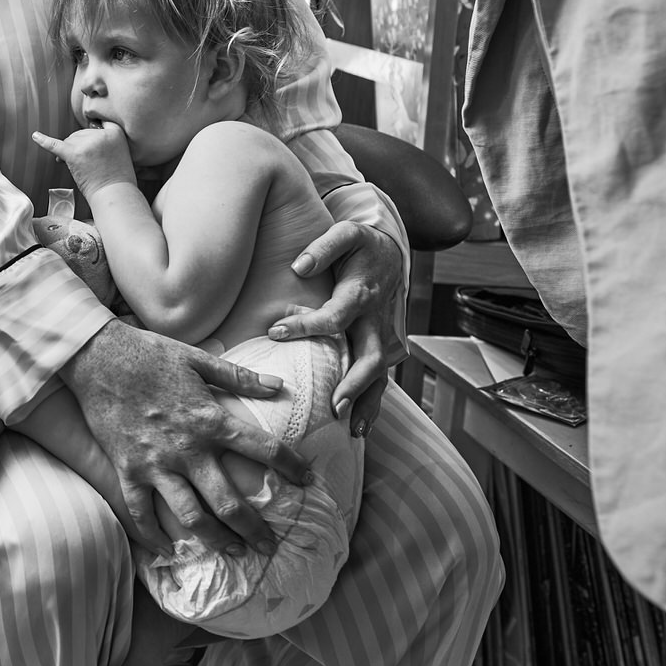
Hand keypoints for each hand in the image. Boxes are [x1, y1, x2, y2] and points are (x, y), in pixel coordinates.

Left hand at [31, 124, 135, 198]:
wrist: (114, 194)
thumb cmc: (116, 177)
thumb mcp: (120, 150)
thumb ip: (106, 138)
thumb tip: (79, 136)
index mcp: (115, 132)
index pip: (96, 125)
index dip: (91, 138)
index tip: (92, 147)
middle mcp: (101, 135)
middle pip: (80, 134)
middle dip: (78, 148)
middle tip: (87, 166)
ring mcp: (87, 144)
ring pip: (70, 141)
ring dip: (70, 153)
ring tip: (80, 168)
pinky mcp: (75, 154)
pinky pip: (55, 145)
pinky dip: (44, 141)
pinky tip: (35, 136)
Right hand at [61, 320, 310, 557]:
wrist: (96, 356)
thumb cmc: (149, 353)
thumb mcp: (198, 358)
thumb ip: (239, 377)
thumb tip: (279, 387)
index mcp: (209, 420)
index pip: (263, 449)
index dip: (292, 466)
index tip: (308, 480)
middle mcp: (186, 450)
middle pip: (228, 502)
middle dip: (254, 529)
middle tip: (270, 546)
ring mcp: (154, 464)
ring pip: (190, 517)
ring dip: (215, 540)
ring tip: (232, 552)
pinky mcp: (126, 470)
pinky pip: (141, 512)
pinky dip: (154, 536)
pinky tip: (169, 551)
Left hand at [270, 220, 407, 435]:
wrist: (391, 253)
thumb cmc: (361, 246)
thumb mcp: (346, 235)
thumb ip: (323, 248)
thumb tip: (299, 267)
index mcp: (360, 295)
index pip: (334, 317)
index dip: (306, 326)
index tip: (275, 332)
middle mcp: (374, 321)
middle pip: (369, 358)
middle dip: (354, 384)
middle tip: (333, 406)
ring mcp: (379, 337)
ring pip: (378, 376)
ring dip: (367, 404)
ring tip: (351, 430)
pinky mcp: (378, 347)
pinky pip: (378, 380)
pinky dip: (371, 404)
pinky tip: (358, 428)